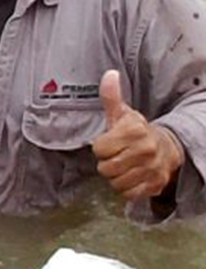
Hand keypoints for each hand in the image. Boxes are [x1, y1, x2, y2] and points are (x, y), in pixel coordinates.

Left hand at [93, 69, 184, 200]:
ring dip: (116, 177)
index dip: (101, 147)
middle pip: (105, 168)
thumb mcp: (123, 114)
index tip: (110, 143)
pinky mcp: (155, 185)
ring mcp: (152, 168)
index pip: (99, 149)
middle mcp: (145, 150)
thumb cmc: (137, 132)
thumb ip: (111, 97)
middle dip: (107, 164)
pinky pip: (128, 194)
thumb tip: (109, 74)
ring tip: (124, 166)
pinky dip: (126, 189)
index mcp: (134, 131)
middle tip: (117, 156)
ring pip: (115, 183)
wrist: (168, 147)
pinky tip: (132, 177)